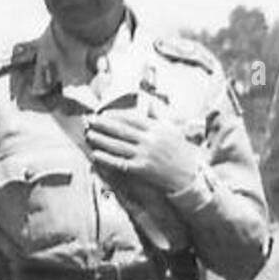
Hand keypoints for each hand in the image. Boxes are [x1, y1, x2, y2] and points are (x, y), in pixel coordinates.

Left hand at [85, 108, 201, 194]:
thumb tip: (149, 103)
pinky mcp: (141, 169)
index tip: (104, 113)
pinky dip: (107, 159)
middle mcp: (149, 140)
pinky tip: (96, 154)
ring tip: (89, 134)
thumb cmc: (181, 153)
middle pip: (121, 130)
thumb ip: (159, 116)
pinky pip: (120, 163)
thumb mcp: (173, 129)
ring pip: (118, 145)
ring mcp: (144, 155)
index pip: (131, 118)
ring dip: (101, 139)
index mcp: (156, 128)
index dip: (115, 115)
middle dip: (103, 124)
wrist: (188, 176)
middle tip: (90, 120)